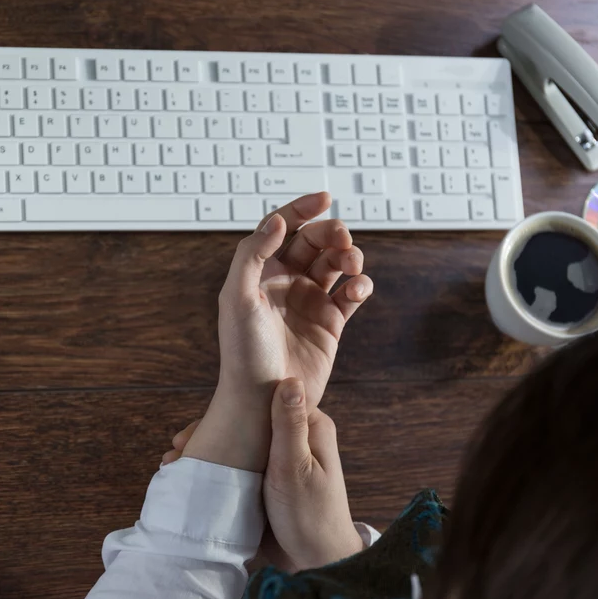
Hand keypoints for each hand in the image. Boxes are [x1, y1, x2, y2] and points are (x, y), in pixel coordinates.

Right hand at [163, 378, 363, 571]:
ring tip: (176, 461)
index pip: (264, 402)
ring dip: (209, 450)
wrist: (316, 564)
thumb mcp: (295, 468)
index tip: (200, 423)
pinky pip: (239, 466)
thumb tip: (290, 378)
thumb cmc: (311, 517)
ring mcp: (280, 460)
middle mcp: (296, 438)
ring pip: (239, 443)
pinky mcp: (268, 481)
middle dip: (211, 431)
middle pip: (247, 422)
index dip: (229, 407)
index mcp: (310, 427)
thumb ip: (289, 425)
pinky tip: (190, 475)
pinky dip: (216, 468)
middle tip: (180, 445)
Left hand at [217, 192, 371, 409]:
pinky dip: (360, 286)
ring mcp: (309, 301)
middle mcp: (285, 282)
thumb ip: (252, 254)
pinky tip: (357, 290)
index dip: (302, 209)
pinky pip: (351, 294)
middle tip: (342, 240)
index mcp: (259, 272)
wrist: (262, 400)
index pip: (281, 227)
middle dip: (332, 233)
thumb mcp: (237, 298)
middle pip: (314, 241)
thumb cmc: (243, 352)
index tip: (325, 198)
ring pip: (337, 263)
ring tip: (352, 266)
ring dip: (349, 256)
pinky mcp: (331, 323)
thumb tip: (277, 220)